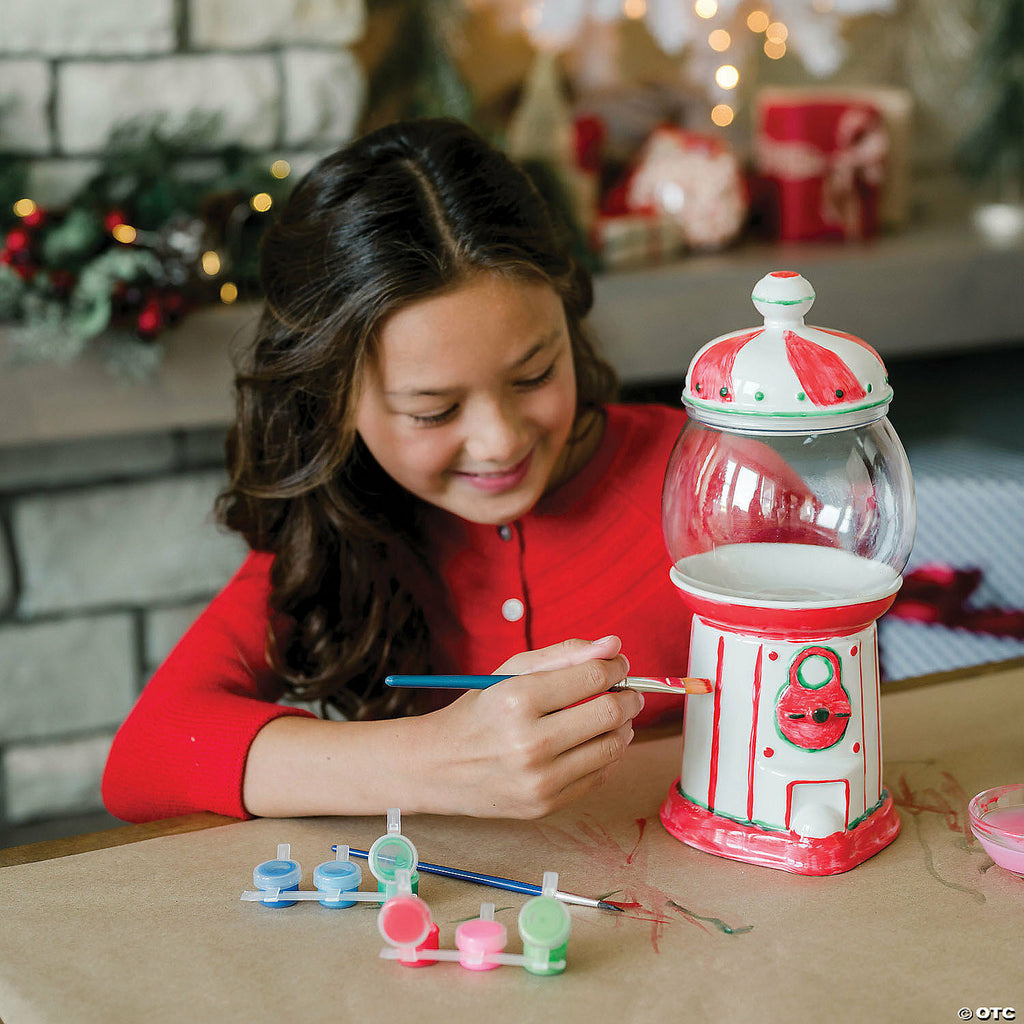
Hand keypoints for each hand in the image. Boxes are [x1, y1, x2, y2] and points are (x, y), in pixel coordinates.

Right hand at [416, 636, 642, 818]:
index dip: (616, 666)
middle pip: (609, 713)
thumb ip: (563, 655)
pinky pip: (598, 776)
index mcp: (517, 700)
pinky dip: (606, 754)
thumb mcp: (510, 673)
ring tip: (614, 715)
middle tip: (628, 691)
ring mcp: (538, 779)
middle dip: (629, 697)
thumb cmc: (479, 712)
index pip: (592, 677)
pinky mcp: (545, 805)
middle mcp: (528, 743)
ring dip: (624, 726)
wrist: (438, 766)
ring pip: (612, 747)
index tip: (620, 664)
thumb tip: (613, 644)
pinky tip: (596, 741)